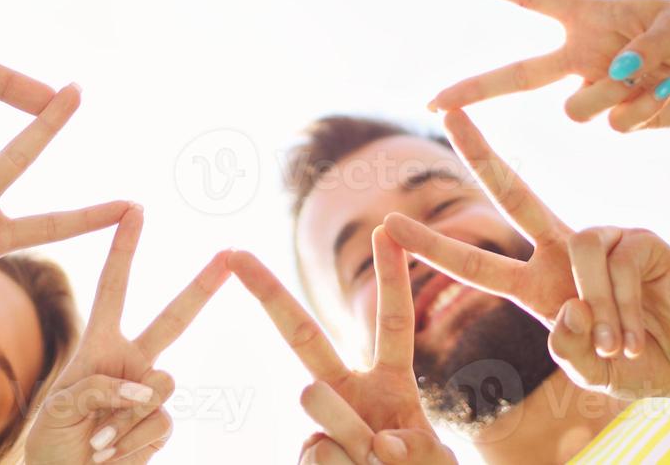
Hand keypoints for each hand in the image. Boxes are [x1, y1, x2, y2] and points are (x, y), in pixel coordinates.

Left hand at [27, 210, 228, 464]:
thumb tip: (150, 388)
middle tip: (227, 254)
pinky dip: (130, 441)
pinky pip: (160, 421)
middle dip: (202, 286)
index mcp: (99, 345)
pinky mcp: (160, 424)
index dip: (124, 248)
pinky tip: (110, 454)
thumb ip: (103, 387)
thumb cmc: (53, 443)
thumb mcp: (60, 406)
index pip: (114, 287)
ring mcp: (149, 393)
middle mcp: (132, 362)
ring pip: (161, 384)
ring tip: (95, 439)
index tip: (136, 208)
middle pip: (174, 319)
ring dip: (123, 416)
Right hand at [230, 239, 456, 464]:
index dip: (391, 277)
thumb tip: (372, 444)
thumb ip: (411, 449)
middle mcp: (349, 393)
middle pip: (304, 336)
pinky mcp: (306, 455)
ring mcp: (322, 424)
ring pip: (317, 403)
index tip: (386, 229)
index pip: (393, 322)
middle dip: (270, 292)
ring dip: (351, 438)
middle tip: (237, 253)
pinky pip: (317, 456)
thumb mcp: (432, 462)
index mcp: (389, 382)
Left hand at [384, 110, 669, 399]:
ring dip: (600, 315)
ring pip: (576, 256)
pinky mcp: (635, 236)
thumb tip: (566, 308)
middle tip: (448, 113)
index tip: (388, 226)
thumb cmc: (642, 363)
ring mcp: (600, 238)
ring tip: (623, 347)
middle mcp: (564, 249)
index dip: (432, 246)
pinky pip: (613, 264)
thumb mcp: (590, 372)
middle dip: (480, 152)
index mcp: (538, 283)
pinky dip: (624, 307)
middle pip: (513, 193)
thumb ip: (567, 351)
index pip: (475, 262)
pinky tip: (642, 326)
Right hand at [427, 0, 669, 131]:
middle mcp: (582, 56)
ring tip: (653, 74)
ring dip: (611, 93)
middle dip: (474, 89)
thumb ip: (645, 45)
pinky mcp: (623, 117)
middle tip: (435, 103)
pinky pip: (619, 122)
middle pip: (516, 75)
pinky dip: (650, 107)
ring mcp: (600, 89)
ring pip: (576, 107)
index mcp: (585, 17)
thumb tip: (620, 73)